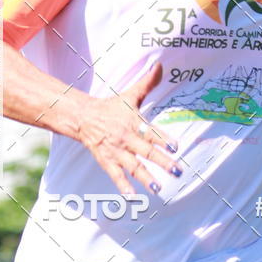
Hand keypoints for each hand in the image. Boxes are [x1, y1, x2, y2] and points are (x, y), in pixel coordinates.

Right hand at [76, 61, 180, 194]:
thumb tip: (160, 65)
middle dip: (162, 161)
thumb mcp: (130, 95)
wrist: (83, 117)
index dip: (164, 139)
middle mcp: (126, 138)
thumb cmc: (112, 107)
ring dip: (145, 177)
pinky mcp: (106, 160)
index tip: (176, 147)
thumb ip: (148, 82)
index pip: (151, 132)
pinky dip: (123, 186)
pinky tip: (132, 197)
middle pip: (146, 151)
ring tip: (158, 188)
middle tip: (177, 171)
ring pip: (133, 166)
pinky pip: (115, 174)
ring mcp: (116, 151)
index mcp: (134, 122)